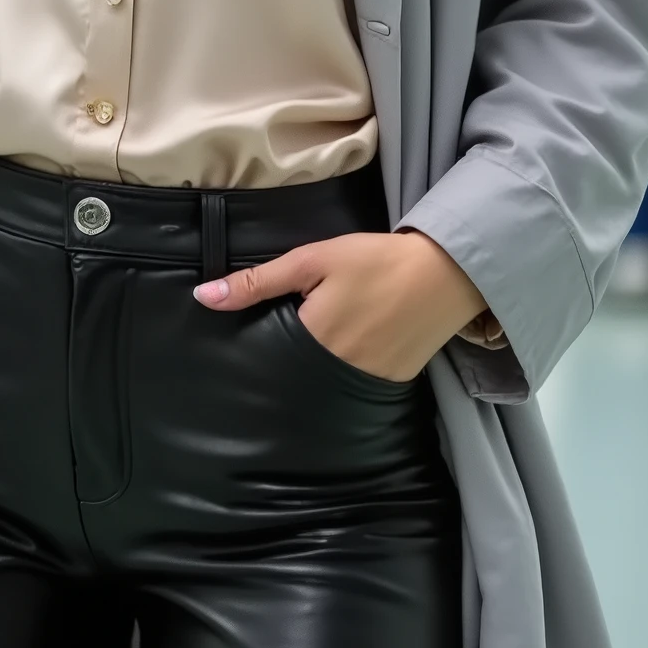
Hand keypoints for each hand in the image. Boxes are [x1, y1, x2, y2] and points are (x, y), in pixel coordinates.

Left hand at [194, 229, 487, 381]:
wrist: (444, 272)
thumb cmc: (373, 260)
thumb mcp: (312, 260)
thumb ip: (258, 281)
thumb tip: (203, 297)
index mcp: (313, 340)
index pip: (266, 357)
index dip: (255, 348)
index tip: (244, 341)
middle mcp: (337, 372)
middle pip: (293, 376)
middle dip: (281, 364)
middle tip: (279, 343)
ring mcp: (366, 384)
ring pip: (322, 386)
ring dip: (311, 372)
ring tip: (307, 352)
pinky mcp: (390, 386)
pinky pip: (352, 388)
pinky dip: (341, 375)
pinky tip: (342, 356)